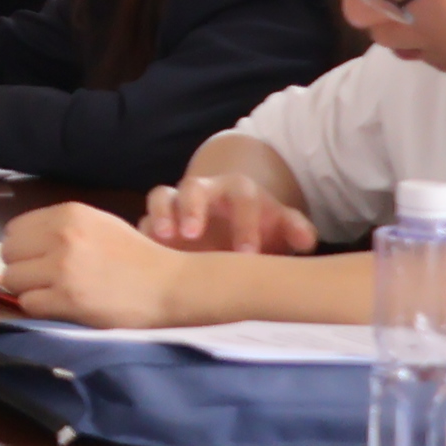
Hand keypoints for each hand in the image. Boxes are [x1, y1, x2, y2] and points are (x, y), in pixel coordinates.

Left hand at [1, 203, 198, 327]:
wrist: (170, 285)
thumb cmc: (136, 256)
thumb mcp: (98, 224)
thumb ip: (60, 228)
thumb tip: (20, 243)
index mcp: (68, 214)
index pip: (14, 229)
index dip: (21, 247)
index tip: (35, 259)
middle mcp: (61, 236)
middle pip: (7, 253)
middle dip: (20, 267)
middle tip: (41, 279)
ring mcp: (63, 268)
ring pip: (12, 279)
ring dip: (27, 289)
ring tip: (50, 293)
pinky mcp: (68, 299)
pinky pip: (27, 304)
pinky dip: (38, 308)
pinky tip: (58, 306)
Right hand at [141, 173, 320, 256]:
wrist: (232, 225)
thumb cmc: (261, 228)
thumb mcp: (282, 226)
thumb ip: (297, 230)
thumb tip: (305, 240)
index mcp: (238, 191)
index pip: (242, 198)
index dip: (245, 224)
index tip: (247, 254)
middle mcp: (203, 192)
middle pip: (192, 187)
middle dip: (191, 209)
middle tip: (191, 235)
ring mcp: (176, 206)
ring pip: (161, 197)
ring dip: (160, 215)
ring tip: (162, 239)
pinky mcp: (154, 223)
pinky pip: (140, 222)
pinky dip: (141, 235)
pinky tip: (145, 258)